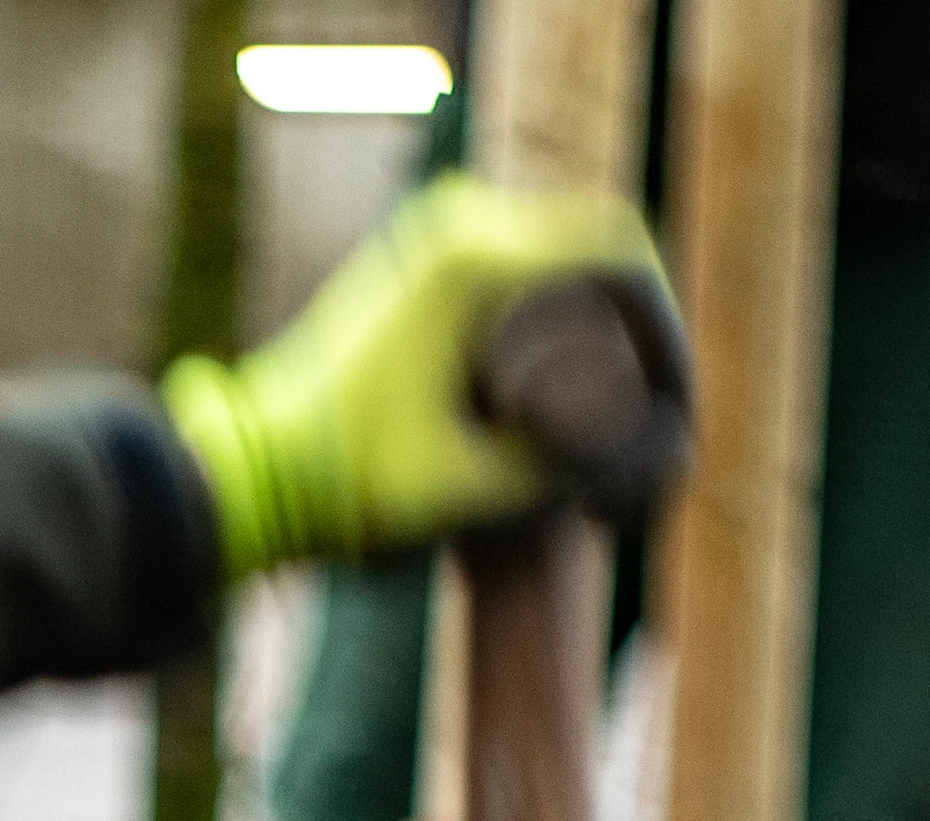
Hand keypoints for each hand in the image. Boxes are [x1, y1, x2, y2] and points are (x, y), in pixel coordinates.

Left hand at [162, 180, 684, 574]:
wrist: (252, 472)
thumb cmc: (353, 489)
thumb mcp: (476, 488)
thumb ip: (576, 462)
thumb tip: (666, 443)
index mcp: (476, 258)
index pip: (622, 258)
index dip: (668, 334)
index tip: (677, 410)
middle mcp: (460, 222)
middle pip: (603, 254)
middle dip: (644, 338)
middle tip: (665, 424)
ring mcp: (440, 234)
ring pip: (570, 264)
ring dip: (609, 335)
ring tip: (630, 426)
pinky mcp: (427, 262)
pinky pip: (531, 276)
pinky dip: (567, 331)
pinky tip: (582, 409)